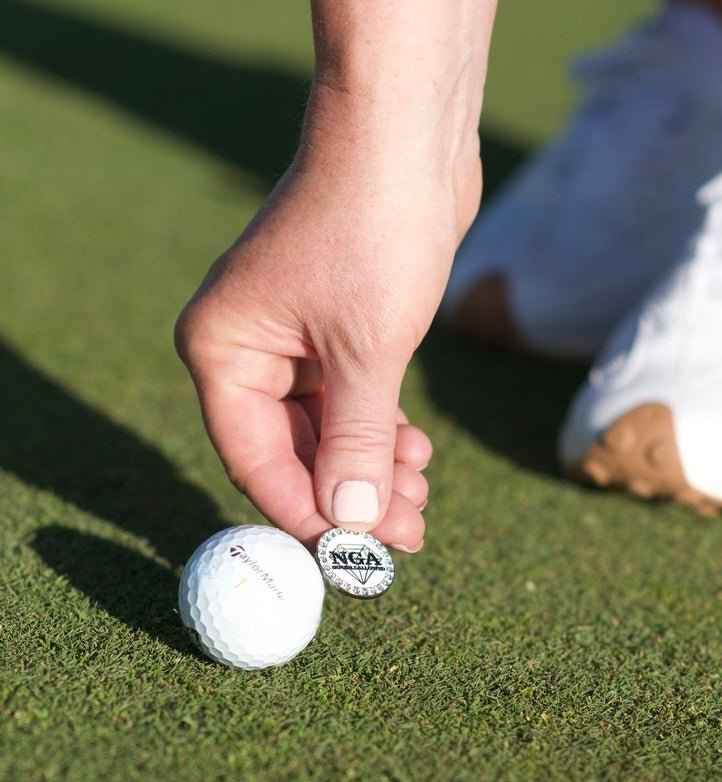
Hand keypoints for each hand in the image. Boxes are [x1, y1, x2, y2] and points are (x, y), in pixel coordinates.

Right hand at [175, 83, 480, 550]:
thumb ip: (355, 444)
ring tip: (423, 494)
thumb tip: (349, 522)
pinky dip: (379, 434)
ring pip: (325, 434)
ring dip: (372, 469)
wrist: (409, 133)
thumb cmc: (372, 227)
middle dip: (351, 495)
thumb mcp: (365, 352)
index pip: (254, 460)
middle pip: (292, 454)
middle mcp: (247, 351)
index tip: (355, 555)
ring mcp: (290, 343)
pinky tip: (417, 453)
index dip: (304, 513)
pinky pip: (348, 405)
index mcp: (223, 352)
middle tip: (406, 533)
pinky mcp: (333, 332)